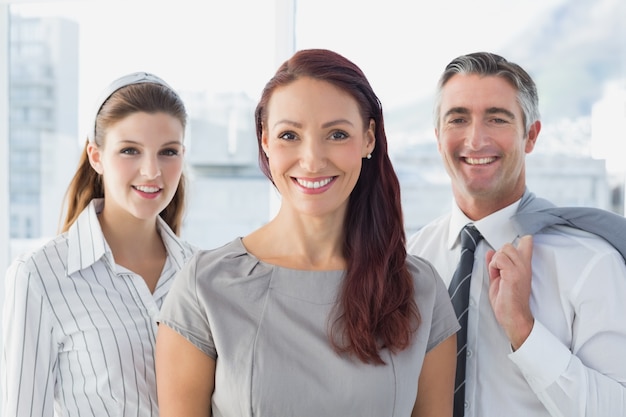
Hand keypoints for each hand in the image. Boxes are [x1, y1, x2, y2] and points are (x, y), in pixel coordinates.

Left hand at [486, 235, 534, 349]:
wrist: (514, 317)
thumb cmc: (508, 302)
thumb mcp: (500, 279)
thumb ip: (496, 265)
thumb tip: (490, 252)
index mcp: (524, 266)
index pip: (527, 243)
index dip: (519, 240)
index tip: (513, 246)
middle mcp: (524, 266)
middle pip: (509, 245)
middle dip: (499, 255)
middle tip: (498, 270)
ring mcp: (520, 269)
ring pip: (504, 249)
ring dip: (495, 261)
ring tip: (498, 274)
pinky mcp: (513, 274)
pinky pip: (499, 258)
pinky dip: (493, 265)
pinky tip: (497, 276)